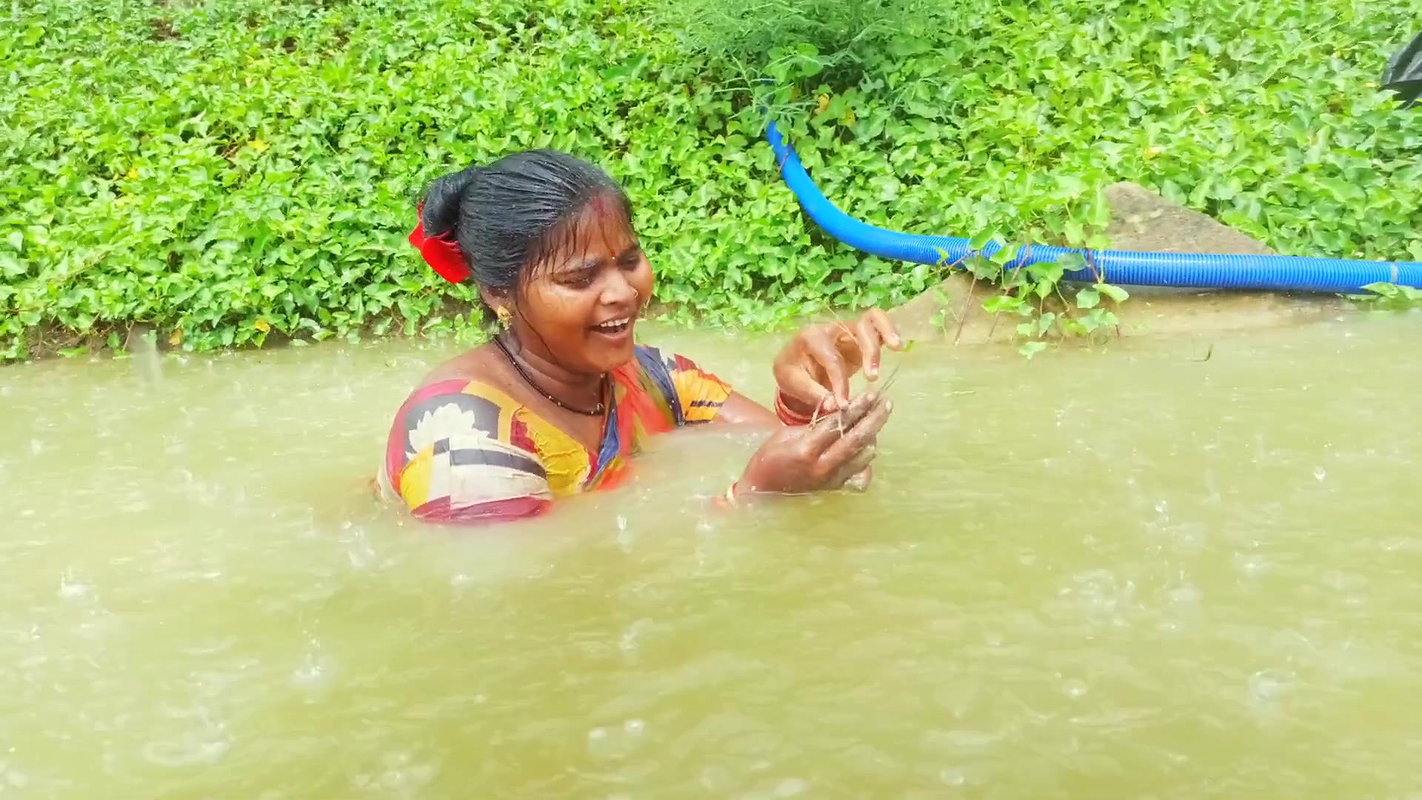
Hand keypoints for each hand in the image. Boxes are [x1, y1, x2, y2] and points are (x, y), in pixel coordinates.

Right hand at [737, 391, 891, 495]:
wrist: (763, 488)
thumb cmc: (771, 455)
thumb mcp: (787, 434)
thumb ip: (815, 425)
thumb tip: (841, 411)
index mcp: (807, 449)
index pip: (838, 425)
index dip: (857, 408)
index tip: (870, 394)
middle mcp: (823, 466)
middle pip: (857, 440)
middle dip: (874, 419)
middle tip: (886, 402)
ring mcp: (831, 480)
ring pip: (863, 456)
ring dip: (873, 436)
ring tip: (878, 417)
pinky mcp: (836, 488)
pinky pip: (861, 474)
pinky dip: (866, 459)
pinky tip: (867, 447)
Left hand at [773, 309, 902, 414]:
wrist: (793, 365)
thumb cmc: (792, 372)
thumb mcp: (793, 384)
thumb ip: (814, 394)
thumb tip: (833, 406)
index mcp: (811, 337)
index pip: (832, 358)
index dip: (840, 383)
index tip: (844, 404)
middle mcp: (831, 328)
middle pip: (858, 328)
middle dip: (869, 351)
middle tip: (872, 377)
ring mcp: (847, 330)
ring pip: (872, 319)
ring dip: (885, 332)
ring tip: (897, 348)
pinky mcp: (859, 337)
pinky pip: (877, 326)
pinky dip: (889, 331)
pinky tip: (899, 346)